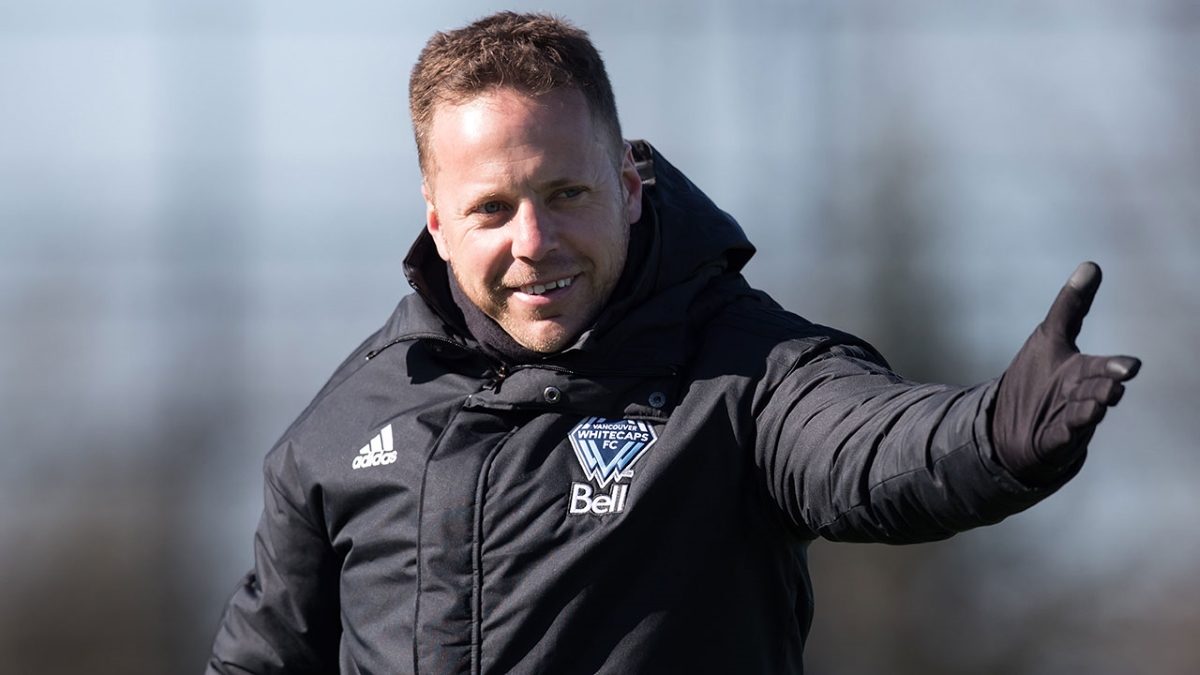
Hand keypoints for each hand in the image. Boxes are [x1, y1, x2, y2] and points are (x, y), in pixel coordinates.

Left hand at [992, 262, 1140, 482]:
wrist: (1012, 423)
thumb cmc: (1037, 378)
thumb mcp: (1050, 337)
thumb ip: (1071, 306)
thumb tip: (1091, 265)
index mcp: (1082, 372)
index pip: (1102, 366)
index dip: (1115, 366)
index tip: (1132, 365)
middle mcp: (1081, 397)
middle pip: (1096, 391)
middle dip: (1106, 387)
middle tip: (1115, 385)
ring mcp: (1068, 421)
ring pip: (1083, 416)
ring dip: (1089, 410)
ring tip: (1097, 404)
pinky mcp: (1052, 442)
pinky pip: (1061, 438)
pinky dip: (1066, 434)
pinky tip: (1069, 429)